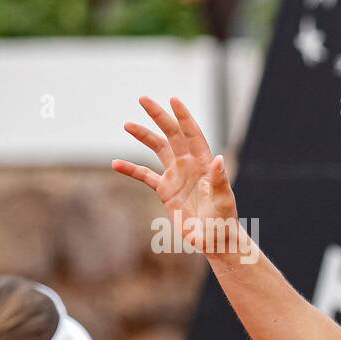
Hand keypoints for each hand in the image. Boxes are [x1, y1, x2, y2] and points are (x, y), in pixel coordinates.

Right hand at [111, 97, 241, 257]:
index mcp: (205, 165)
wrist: (215, 240)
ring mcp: (177, 177)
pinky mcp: (166, 191)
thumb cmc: (224, 221)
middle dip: (159, 117)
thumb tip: (219, 159)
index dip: (184, 117)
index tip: (173, 99)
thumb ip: (219, 180)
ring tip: (127, 124)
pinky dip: (131, 169)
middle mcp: (190, 166)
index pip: (193, 135)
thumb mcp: (223, 200)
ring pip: (158, 150)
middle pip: (173, 135)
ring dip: (144, 136)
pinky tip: (116, 163)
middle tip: (143, 99)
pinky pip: (146, 176)